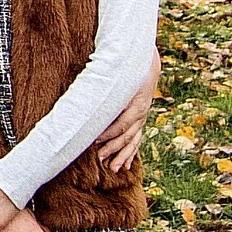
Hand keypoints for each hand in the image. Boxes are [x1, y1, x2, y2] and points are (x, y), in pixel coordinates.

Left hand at [90, 60, 159, 180]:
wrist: (144, 63)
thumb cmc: (126, 68)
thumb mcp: (118, 76)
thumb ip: (104, 85)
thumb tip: (86, 96)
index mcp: (136, 103)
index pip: (123, 123)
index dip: (109, 133)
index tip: (95, 140)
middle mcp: (141, 112)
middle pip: (127, 135)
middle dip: (113, 148)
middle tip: (99, 158)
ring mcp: (142, 118)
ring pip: (133, 141)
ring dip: (123, 156)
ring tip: (113, 169)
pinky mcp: (140, 121)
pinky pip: (136, 140)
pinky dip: (131, 153)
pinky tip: (126, 166)